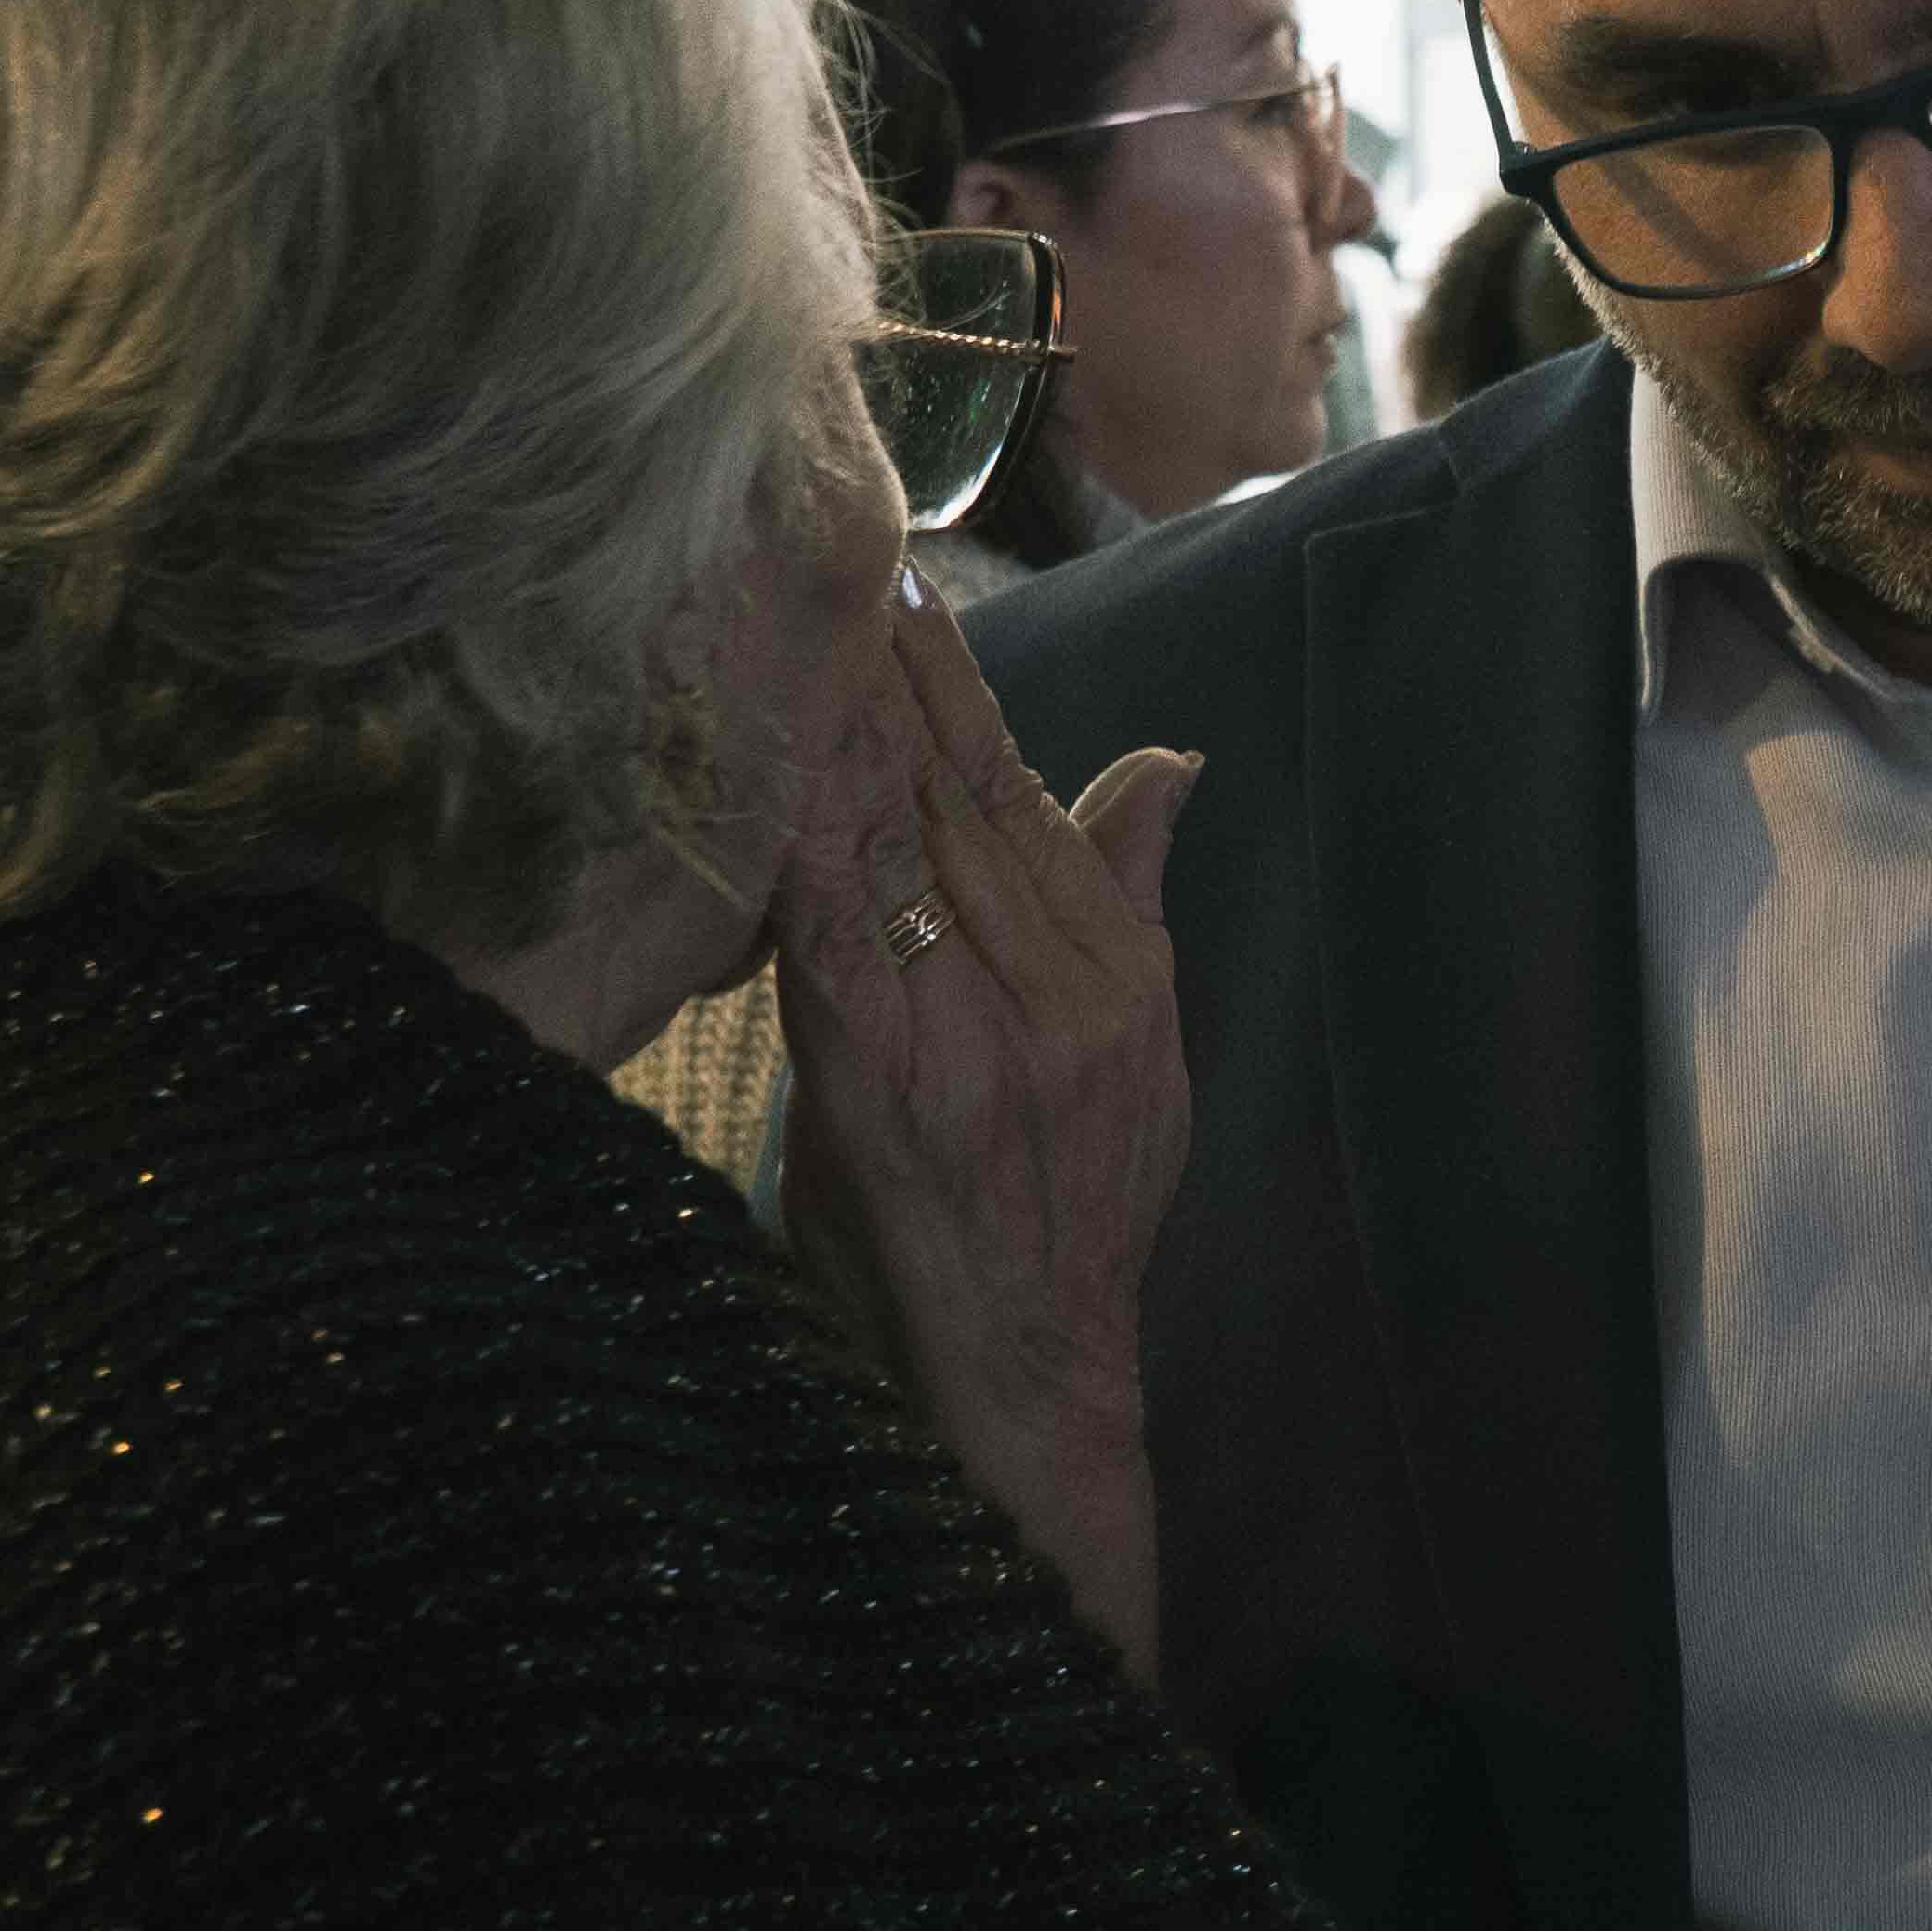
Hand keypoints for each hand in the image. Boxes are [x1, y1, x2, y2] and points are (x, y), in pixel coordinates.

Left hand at [774, 568, 1199, 1683]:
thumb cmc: (1068, 1210)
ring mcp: (974, 1031)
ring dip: (830, 730)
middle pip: (951, 796)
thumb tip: (1170, 766)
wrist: (1027, 1363)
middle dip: (883, 679)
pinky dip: (800, 835)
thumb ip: (1131, 902)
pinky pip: (836, 925)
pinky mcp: (894, 1081)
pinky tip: (761, 769)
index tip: (908, 597)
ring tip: (775, 633)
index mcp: (1110, 970)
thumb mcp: (1138, 1053)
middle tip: (820, 567)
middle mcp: (1054, 987)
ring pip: (892, 841)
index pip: (1019, 795)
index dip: (957, 691)